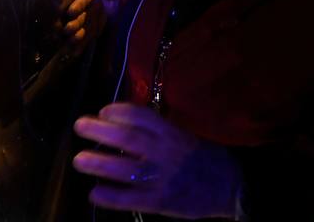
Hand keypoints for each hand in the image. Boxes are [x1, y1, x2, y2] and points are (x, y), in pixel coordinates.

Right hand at [63, 0, 120, 54]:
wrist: (121, 18)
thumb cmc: (115, 3)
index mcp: (89, 0)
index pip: (82, 2)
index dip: (76, 6)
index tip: (71, 12)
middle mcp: (84, 12)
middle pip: (77, 18)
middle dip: (73, 23)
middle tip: (68, 29)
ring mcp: (85, 24)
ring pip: (78, 30)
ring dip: (75, 35)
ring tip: (73, 39)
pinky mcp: (88, 35)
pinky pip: (83, 41)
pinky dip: (79, 47)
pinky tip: (74, 53)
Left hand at [73, 103, 242, 218]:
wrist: (233, 187)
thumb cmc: (206, 159)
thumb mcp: (185, 137)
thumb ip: (160, 132)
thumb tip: (125, 125)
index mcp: (172, 134)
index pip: (141, 116)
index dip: (119, 111)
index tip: (103, 111)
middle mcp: (165, 152)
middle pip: (126, 138)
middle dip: (99, 130)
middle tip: (79, 126)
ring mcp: (161, 178)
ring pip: (123, 168)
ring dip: (98, 163)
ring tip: (79, 159)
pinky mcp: (161, 202)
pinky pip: (130, 199)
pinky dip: (110, 196)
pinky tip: (94, 193)